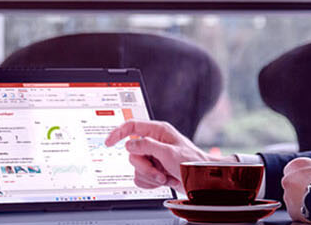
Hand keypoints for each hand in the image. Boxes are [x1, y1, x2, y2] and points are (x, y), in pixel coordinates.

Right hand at [103, 120, 231, 191]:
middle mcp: (154, 143)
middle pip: (132, 153)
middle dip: (145, 167)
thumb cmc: (192, 163)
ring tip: (165, 177)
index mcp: (158, 131)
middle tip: (158, 171)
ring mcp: (153, 157)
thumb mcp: (169, 153)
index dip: (118, 133)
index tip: (108, 142)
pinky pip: (140, 178)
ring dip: (150, 176)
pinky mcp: (153, 170)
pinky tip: (163, 180)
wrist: (202, 182)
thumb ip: (147, 146)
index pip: (132, 126)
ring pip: (135, 167)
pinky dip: (151, 183)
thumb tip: (129, 144)